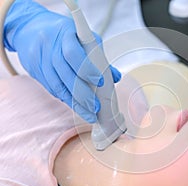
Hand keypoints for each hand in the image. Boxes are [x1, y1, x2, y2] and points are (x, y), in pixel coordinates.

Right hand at [4, 0, 120, 122]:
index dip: (87, 70)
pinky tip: (76, 106)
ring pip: (57, 86)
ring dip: (74, 103)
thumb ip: (98, 56)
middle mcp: (49, 46)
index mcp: (65, 34)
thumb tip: (116, 77)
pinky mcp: (34, 70)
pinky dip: (65, 99)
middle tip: (96, 107)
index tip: (100, 82)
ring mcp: (39, 59)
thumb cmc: (65, 34)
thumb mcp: (82, 37)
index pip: (74, 54)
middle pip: (65, 74)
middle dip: (82, 94)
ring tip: (89, 114)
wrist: (30, 28)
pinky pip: (50, 88)